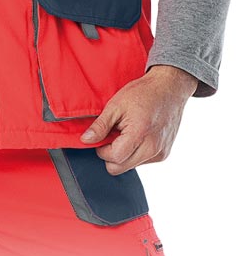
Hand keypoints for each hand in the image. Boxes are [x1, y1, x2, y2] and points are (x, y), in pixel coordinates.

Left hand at [78, 65, 198, 174]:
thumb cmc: (143, 93)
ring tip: (127, 132)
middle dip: (111, 154)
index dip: (102, 149)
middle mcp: (153, 148)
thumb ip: (100, 126)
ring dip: (124, 153)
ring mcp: (160, 153)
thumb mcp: (116, 105)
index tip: (102, 136)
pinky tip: (138, 135)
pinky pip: (142, 161)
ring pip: (130, 166)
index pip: (113, 158)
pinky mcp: (164, 154)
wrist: (169, 87)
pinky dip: (135, 152)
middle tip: (113, 134)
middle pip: (120, 168)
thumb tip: (86, 140)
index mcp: (140, 134)